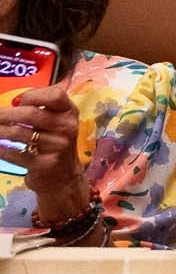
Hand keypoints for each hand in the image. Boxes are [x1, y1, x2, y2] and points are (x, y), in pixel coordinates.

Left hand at [1, 85, 90, 223]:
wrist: (64, 178)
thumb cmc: (56, 145)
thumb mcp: (59, 124)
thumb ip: (45, 109)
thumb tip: (16, 101)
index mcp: (70, 113)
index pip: (55, 95)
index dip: (32, 95)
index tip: (17, 102)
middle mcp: (67, 128)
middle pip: (31, 113)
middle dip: (5, 113)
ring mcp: (57, 147)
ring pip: (19, 133)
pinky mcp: (44, 164)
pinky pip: (14, 153)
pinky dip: (1, 149)